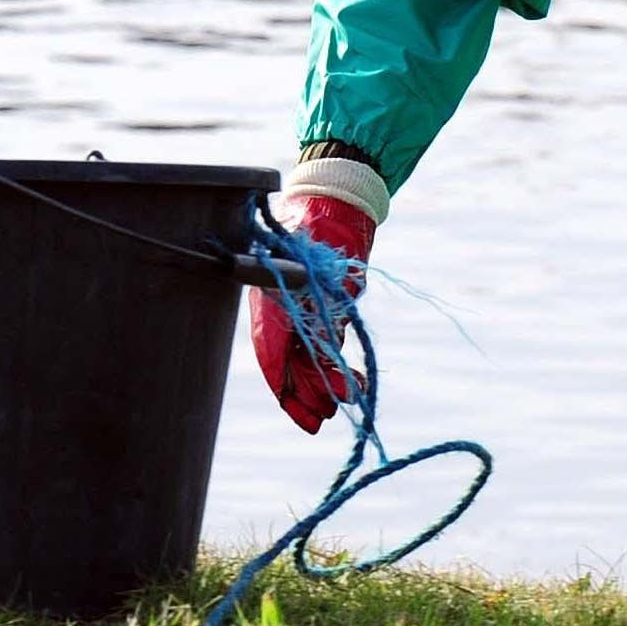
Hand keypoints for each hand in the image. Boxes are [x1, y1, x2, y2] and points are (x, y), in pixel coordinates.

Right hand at [249, 194, 376, 432]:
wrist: (334, 206)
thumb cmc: (318, 228)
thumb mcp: (313, 261)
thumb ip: (310, 293)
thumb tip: (312, 314)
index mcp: (272, 299)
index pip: (271, 347)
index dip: (280, 378)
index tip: (290, 402)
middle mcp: (282, 312)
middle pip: (288, 362)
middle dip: (302, 392)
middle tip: (319, 419)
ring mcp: (302, 315)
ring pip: (308, 361)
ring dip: (323, 385)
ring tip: (344, 400)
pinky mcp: (323, 316)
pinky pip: (326, 349)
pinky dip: (338, 368)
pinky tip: (355, 383)